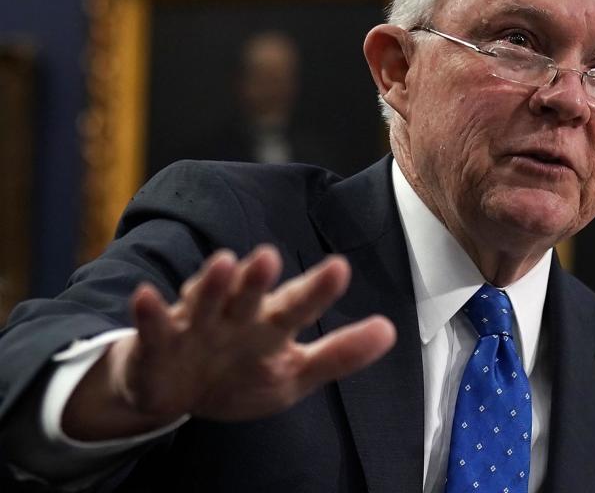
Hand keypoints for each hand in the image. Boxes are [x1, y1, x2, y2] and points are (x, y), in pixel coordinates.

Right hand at [62, 246, 395, 439]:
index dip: (316, 290)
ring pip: (204, 300)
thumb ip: (340, 354)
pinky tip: (146, 298)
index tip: (340, 269)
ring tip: (223, 264)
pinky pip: (153, 325)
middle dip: (257, 278)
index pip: (297, 304)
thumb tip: (391, 330)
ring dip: (212, 283)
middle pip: (249, 295)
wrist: (176, 394)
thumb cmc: (241, 374)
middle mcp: (236, 314)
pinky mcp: (157, 342)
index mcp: (270, 323)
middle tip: (270, 256)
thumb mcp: (295, 373)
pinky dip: (149, 312)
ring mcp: (195, 324)